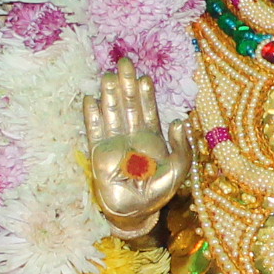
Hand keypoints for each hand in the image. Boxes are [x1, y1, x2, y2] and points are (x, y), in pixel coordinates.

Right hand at [82, 62, 190, 234]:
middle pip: (129, 106)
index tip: (144, 76)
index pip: (148, 110)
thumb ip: (182, 147)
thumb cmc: (158, 192)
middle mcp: (132, 136)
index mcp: (152, 138)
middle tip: (124, 62)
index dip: (146, 94)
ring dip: (110, 95)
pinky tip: (91, 99)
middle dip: (127, 84)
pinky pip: (94, 131)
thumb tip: (178, 121)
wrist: (134, 212)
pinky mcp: (98, 153)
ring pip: (112, 114)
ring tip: (108, 76)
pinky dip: (92, 116)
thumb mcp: (178, 170)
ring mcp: (114, 143)